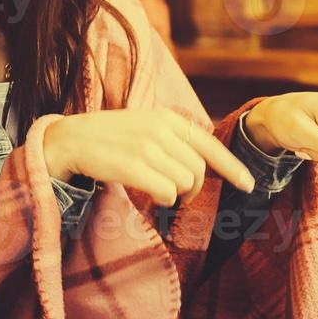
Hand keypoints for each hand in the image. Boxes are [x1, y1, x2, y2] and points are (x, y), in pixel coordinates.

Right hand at [41, 108, 255, 206]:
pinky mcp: (133, 165)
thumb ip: (173, 138)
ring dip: (175, 195)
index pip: (210, 144)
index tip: (248, 185)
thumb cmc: (110, 139)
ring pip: (184, 183)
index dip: (232, 168)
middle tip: (179, 196)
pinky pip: (166, 192)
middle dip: (194, 190)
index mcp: (167, 118)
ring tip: (157, 191)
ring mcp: (147, 147)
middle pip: (198, 171)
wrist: (69, 140)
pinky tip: (149, 195)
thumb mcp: (145, 126)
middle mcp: (161, 129)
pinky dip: (163, 200)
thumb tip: (202, 163)